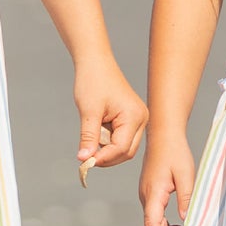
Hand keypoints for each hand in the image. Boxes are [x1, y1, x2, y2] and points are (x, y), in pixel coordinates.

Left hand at [73, 56, 147, 174]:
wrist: (95, 63)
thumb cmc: (93, 81)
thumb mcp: (88, 111)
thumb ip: (88, 137)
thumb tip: (84, 159)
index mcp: (134, 116)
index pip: (121, 148)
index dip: (103, 158)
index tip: (85, 162)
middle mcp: (141, 119)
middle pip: (126, 152)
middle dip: (106, 157)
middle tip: (86, 157)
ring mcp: (138, 119)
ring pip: (124, 147)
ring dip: (107, 149)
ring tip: (91, 139)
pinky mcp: (131, 119)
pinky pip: (121, 138)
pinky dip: (108, 141)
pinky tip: (97, 132)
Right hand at [140, 133, 195, 225]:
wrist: (163, 136)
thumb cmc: (175, 153)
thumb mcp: (185, 175)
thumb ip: (186, 198)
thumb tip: (186, 220)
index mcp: (153, 193)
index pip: (152, 224)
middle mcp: (146, 197)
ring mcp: (147, 195)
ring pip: (154, 222)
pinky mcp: (151, 193)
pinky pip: (156, 214)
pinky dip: (165, 225)